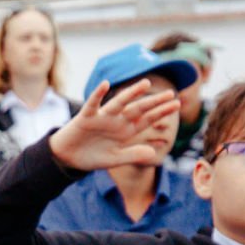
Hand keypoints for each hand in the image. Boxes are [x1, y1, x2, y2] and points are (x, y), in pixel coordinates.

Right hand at [49, 79, 180, 172]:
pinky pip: (93, 104)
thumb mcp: (114, 159)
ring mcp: (102, 117)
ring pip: (119, 103)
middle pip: (138, 109)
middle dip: (154, 102)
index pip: (147, 119)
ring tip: (145, 84)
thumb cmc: (92, 156)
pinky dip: (98, 94)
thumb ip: (133, 155)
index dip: (161, 112)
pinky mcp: (86, 117)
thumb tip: (153, 153)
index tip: (176, 104)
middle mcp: (117, 121)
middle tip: (171, 93)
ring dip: (131, 94)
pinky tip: (105, 84)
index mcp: (125, 131)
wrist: (68, 158)